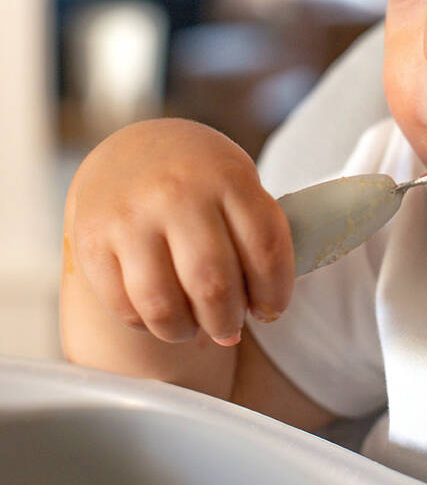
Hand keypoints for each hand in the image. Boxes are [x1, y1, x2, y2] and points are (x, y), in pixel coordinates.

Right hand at [64, 119, 293, 345]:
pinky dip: (147, 325)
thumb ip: (256, 237)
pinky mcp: (93, 241)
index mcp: (226, 176)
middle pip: (213, 284)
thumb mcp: (238, 184)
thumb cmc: (200, 181)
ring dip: (186, 330)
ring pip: (164, 305)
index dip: (274, 292)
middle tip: (230, 328)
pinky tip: (161, 313)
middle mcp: (177, 193)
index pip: (265, 248)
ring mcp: (131, 217)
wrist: (132, 153)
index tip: (271, 309)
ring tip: (195, 326)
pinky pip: (124, 307)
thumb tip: (257, 311)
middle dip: (228, 321)